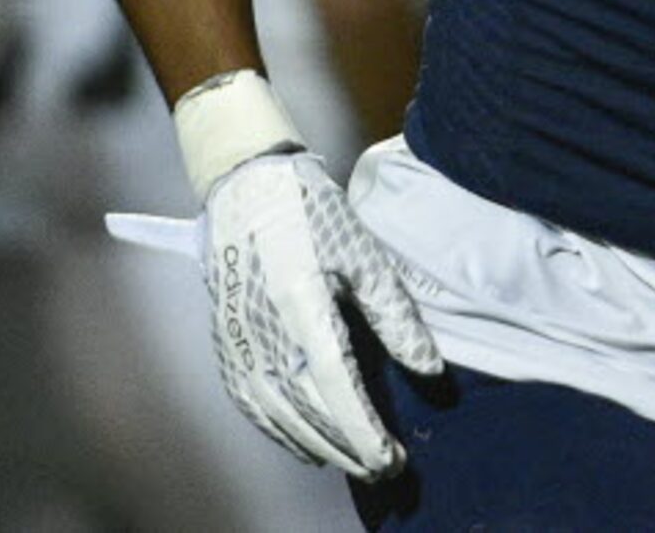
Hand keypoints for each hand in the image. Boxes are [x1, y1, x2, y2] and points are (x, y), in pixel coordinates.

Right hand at [198, 148, 444, 477]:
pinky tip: (306, 443)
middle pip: (305, 409)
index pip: (333, 383)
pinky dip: (279, 431)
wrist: (246, 187)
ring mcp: (236, 339)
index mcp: (299, 301)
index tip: (392, 456)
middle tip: (387, 467)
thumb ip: (395, 316)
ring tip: (356, 462)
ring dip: (318, 446)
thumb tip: (430, 370)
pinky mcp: (224, 343)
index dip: (362, 428)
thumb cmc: (313, 213)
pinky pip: (250, 403)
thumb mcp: (364, 253)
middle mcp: (261, 329)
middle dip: (348, 446)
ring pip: (276, 414)